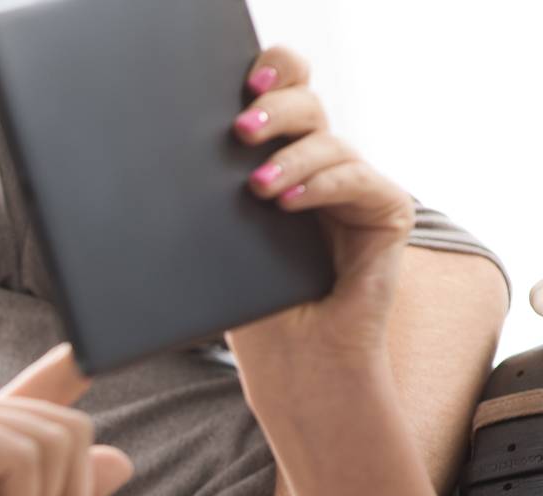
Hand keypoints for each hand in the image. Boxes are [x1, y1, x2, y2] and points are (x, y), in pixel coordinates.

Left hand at [225, 47, 415, 391]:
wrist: (293, 369)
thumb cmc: (249, 313)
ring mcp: (355, 190)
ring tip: (258, 189)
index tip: (240, 81)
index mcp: (277, 165)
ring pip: (331, 143)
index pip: (282, 98)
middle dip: (276, 107)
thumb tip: (158, 161)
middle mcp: (320, 169)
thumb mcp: (213, 246)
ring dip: (293, 158)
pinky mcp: (387, 215)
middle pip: (308, 107)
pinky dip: (325, 185)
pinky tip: (289, 202)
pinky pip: (362, 182)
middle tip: (242, 128)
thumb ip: (204, 200)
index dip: (271, 76)